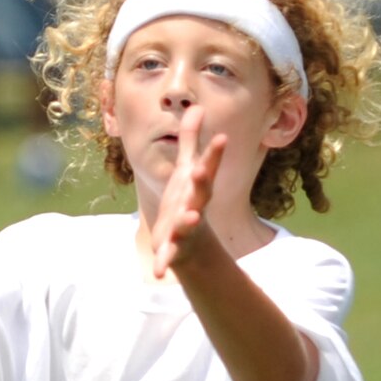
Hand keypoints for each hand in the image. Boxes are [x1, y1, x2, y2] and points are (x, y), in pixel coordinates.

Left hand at [149, 106, 227, 278]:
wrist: (189, 243)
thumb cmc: (187, 200)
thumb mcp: (187, 169)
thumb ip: (191, 140)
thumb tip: (196, 107)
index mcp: (197, 187)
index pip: (208, 166)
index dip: (214, 153)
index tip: (222, 137)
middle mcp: (195, 205)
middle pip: (200, 193)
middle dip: (201, 182)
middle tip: (201, 170)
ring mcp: (185, 228)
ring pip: (188, 224)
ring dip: (188, 220)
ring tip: (190, 216)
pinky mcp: (173, 248)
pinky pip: (169, 256)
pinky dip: (164, 263)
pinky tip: (158, 273)